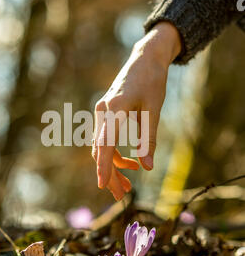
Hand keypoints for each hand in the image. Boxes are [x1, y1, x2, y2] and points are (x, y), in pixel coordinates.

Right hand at [92, 21, 181, 200]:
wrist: (145, 59)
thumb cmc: (152, 81)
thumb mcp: (154, 110)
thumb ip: (149, 139)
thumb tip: (146, 168)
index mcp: (115, 108)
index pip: (105, 143)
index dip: (104, 165)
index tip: (103, 185)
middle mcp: (103, 111)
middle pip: (101, 150)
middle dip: (110, 174)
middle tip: (121, 196)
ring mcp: (102, 113)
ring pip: (102, 148)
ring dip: (113, 168)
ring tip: (128, 187)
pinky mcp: (106, 115)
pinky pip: (106, 140)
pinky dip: (116, 155)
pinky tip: (133, 164)